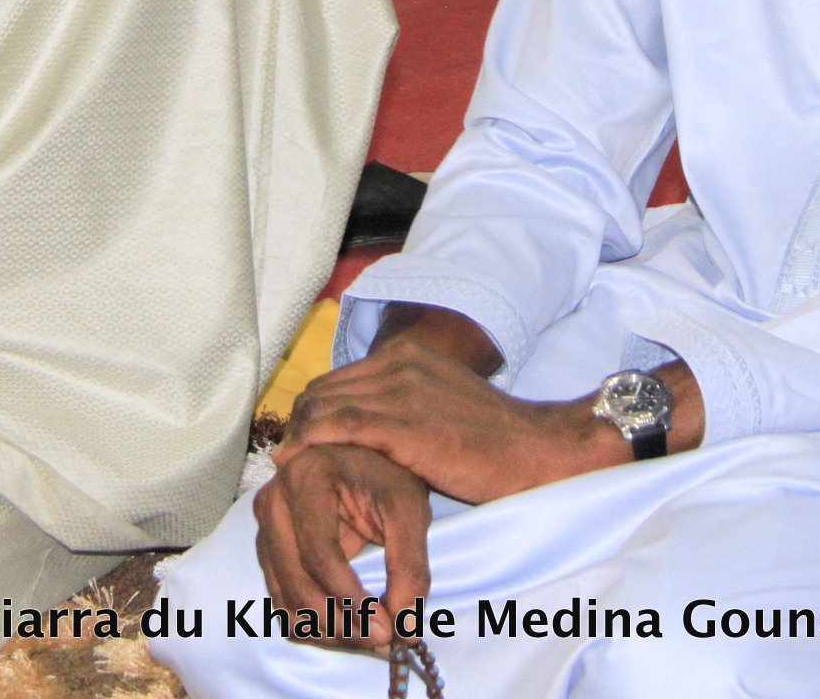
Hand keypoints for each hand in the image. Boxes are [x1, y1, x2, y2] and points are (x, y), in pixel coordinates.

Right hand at [253, 441, 431, 650]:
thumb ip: (410, 562)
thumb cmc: (387, 478)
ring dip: (328, 631)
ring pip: (286, 599)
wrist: (363, 464)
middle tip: (381, 640)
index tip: (386, 626)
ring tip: (370, 638)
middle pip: (297, 582)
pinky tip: (348, 630)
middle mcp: (273, 502)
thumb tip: (405, 624)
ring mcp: (264, 528)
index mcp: (306, 477)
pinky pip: (282, 602)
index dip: (349, 597)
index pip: (318, 553)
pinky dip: (314, 626)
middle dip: (340, 623)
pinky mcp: (268, 552)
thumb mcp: (408, 508)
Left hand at [281, 335, 624, 504]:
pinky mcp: (403, 422)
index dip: (311, 409)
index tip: (297, 438)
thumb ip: (404, 407)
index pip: (337, 378)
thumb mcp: (441, 406)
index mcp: (408, 354)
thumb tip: (368, 431)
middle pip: (322, 389)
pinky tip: (296, 462)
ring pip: (324, 405)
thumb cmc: (492, 442)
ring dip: (297, 434)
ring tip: (284, 463)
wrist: (536, 450)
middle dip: (297, 422)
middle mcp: (400, 361)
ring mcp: (401, 389)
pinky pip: (339, 425)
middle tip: (283, 455)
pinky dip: (311, 441)